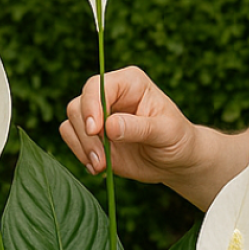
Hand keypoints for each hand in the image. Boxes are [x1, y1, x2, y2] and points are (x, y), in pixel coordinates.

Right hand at [60, 66, 199, 183]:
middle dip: (87, 135)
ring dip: (83, 147)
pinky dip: (80, 154)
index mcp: (130, 82)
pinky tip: (98, 167)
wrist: (175, 160)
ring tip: (102, 165)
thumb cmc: (177, 139)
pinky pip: (71, 138)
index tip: (96, 131)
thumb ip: (138, 128)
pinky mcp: (92, 134)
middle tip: (102, 160)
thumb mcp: (165, 132)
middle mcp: (110, 94)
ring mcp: (99, 114)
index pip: (97, 86)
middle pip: (79, 105)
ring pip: (72, 122)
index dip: (91, 106)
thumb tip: (109, 126)